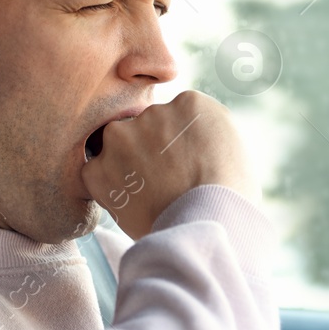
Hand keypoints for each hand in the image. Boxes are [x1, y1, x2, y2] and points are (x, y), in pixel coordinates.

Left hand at [81, 90, 260, 238]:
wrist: (211, 226)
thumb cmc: (230, 195)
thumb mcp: (231, 145)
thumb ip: (202, 129)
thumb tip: (183, 135)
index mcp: (191, 103)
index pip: (175, 117)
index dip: (179, 145)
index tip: (188, 166)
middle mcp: (153, 111)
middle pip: (145, 128)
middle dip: (151, 150)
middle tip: (168, 183)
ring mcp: (122, 137)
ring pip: (119, 147)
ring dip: (127, 165)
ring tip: (152, 195)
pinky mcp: (99, 167)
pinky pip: (97, 174)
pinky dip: (109, 189)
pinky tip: (135, 204)